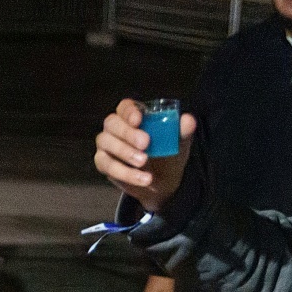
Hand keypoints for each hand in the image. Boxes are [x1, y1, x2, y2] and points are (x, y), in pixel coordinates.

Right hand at [93, 98, 193, 213]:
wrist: (162, 184)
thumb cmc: (167, 156)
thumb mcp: (179, 144)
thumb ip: (182, 132)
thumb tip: (188, 120)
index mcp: (133, 117)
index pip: (124, 107)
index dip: (128, 111)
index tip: (139, 119)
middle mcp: (115, 128)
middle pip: (112, 123)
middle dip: (127, 132)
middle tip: (145, 143)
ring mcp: (106, 145)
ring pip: (105, 142)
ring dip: (124, 152)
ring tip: (144, 162)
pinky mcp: (103, 163)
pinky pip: (106, 165)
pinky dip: (125, 172)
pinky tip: (143, 178)